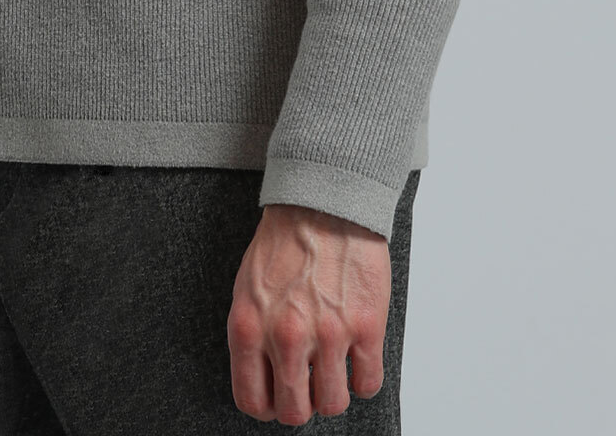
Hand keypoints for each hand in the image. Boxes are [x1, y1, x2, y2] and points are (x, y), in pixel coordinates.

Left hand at [226, 202, 390, 424]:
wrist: (323, 202)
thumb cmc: (284, 241)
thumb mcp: (247, 289)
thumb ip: (251, 339)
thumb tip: (262, 382)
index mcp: (248, 327)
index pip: (252, 400)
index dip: (268, 406)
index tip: (278, 397)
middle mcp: (285, 336)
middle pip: (294, 412)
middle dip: (302, 403)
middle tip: (309, 385)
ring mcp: (328, 333)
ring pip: (333, 404)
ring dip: (335, 391)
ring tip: (334, 366)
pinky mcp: (366, 326)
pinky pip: (368, 383)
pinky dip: (364, 378)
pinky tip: (358, 356)